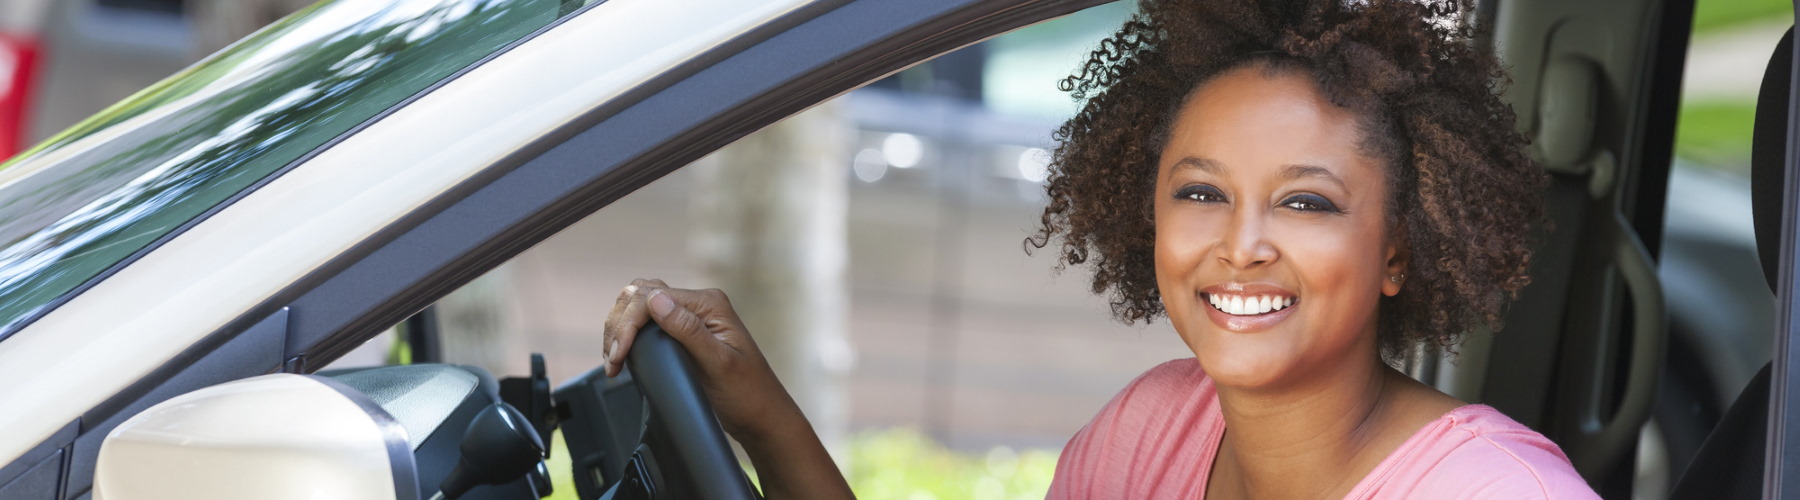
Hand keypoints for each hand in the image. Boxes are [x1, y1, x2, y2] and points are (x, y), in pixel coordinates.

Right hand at [602, 279, 796, 440]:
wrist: (760, 417)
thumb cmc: (747, 393)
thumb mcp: (718, 363)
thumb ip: (688, 330)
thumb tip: (656, 300)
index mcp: (709, 304)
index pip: (652, 297)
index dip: (628, 323)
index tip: (618, 354)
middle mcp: (699, 304)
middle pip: (641, 295)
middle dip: (619, 325)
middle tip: (613, 359)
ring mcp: (691, 317)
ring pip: (639, 306)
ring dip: (620, 329)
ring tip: (613, 360)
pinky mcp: (683, 333)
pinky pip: (647, 323)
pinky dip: (629, 335)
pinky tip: (623, 355)